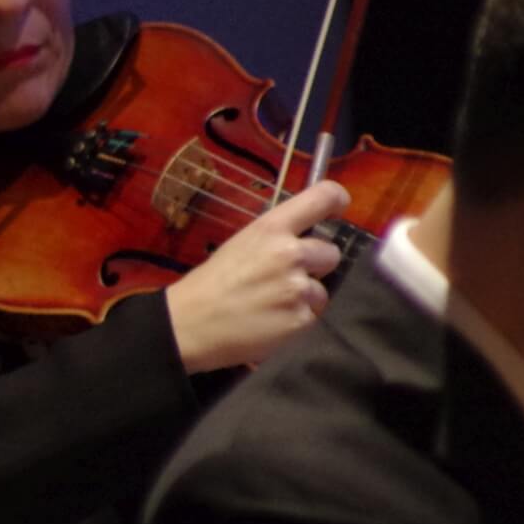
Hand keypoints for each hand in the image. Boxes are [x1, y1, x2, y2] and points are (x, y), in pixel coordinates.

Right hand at [164, 179, 348, 373]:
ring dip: (304, 298)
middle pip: (332, 252)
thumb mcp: (240, 245)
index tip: (336, 211)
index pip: (323, 197)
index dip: (336, 201)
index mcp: (271, 228)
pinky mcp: (301, 319)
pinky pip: (312, 316)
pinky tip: (271, 323)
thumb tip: (308, 237)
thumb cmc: (209, 284)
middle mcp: (291, 254)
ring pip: (322, 290)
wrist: (187, 326)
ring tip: (273, 306)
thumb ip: (276, 238)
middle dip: (315, 265)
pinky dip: (295, 321)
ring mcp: (298, 288)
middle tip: (286, 278)